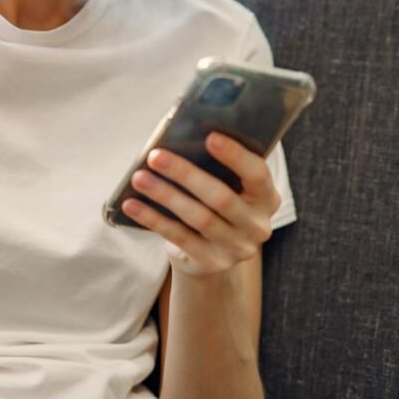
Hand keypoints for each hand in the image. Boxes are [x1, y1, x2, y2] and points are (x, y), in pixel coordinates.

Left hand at [121, 133, 280, 277]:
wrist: (212, 253)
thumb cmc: (214, 203)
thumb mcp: (226, 186)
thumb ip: (214, 166)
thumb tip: (179, 138)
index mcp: (266, 198)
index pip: (257, 174)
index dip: (235, 155)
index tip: (209, 136)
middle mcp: (257, 225)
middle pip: (221, 197)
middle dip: (185, 174)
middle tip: (155, 156)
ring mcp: (236, 248)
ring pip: (198, 218)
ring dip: (164, 195)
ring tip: (138, 178)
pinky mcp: (212, 262)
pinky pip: (179, 237)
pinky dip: (153, 219)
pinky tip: (132, 205)